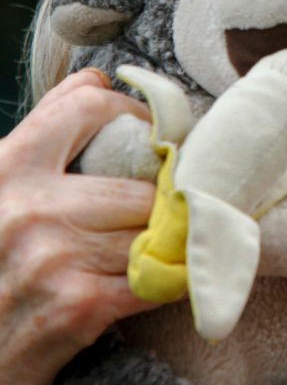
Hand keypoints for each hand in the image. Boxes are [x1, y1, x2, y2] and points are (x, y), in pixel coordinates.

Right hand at [0, 70, 156, 384]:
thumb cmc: (0, 257)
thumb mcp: (5, 185)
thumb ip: (47, 129)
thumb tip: (100, 80)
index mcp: (8, 167)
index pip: (87, 106)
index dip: (133, 113)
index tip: (152, 132)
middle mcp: (27, 208)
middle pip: (137, 184)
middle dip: (160, 200)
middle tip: (171, 205)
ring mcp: (54, 257)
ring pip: (151, 230)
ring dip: (165, 241)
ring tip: (165, 243)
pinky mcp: (80, 305)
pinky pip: (155, 276)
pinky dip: (168, 278)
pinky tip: (163, 277)